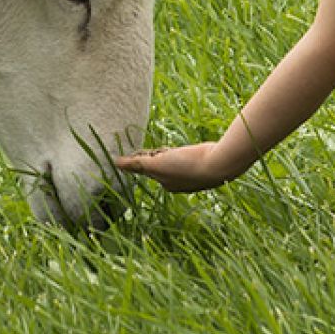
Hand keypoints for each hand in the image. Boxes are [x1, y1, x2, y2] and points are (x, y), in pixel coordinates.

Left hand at [115, 141, 244, 193]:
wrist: (219, 164)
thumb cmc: (186, 166)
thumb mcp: (156, 164)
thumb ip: (136, 163)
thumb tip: (116, 163)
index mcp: (167, 184)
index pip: (149, 168)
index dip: (146, 156)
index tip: (149, 151)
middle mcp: (178, 182)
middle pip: (161, 164)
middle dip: (158, 155)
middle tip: (161, 150)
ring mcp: (191, 175)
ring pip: (173, 160)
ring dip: (169, 153)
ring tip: (172, 149)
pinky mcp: (202, 165)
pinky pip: (187, 157)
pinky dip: (183, 152)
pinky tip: (187, 149)